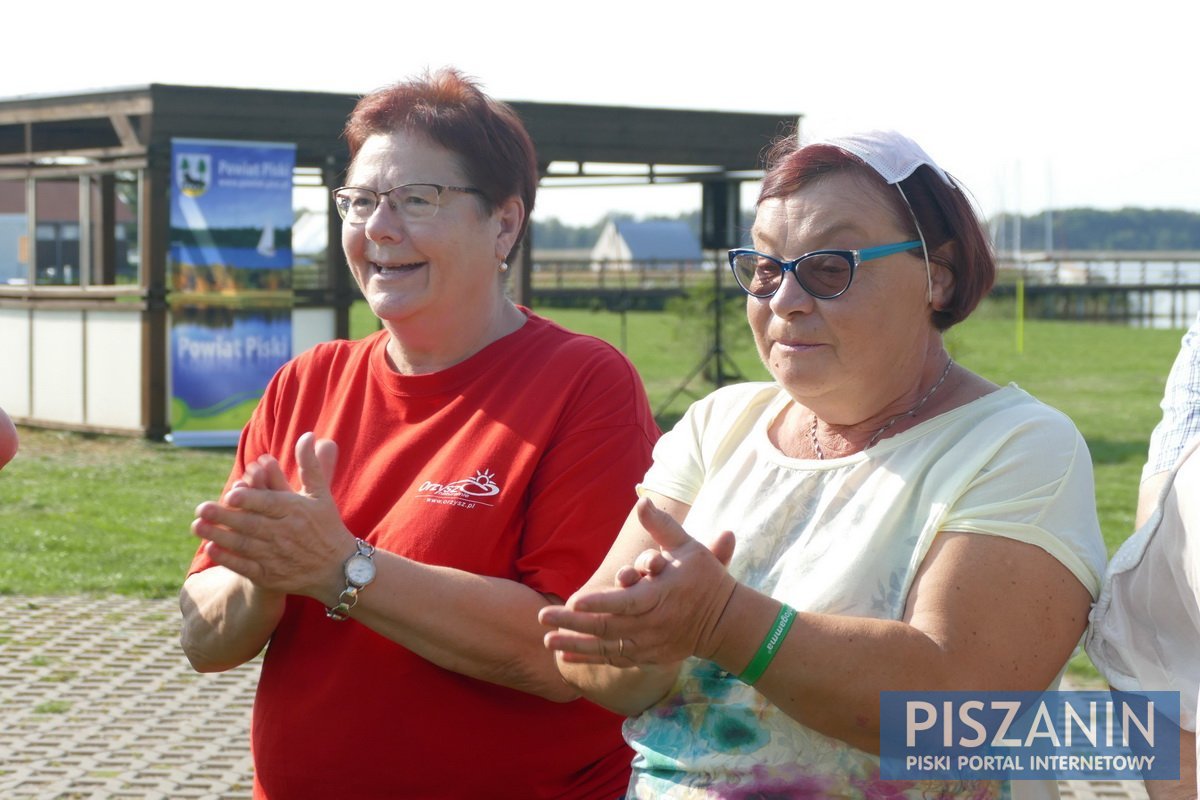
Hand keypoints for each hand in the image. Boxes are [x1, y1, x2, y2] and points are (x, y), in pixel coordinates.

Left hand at [191, 432, 351, 600]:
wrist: (338, 568)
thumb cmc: (326, 525)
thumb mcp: (320, 494)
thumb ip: (310, 464)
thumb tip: (307, 435)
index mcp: (297, 511)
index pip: (270, 504)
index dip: (250, 500)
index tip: (231, 494)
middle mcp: (286, 534)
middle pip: (251, 524)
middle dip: (225, 517)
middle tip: (200, 508)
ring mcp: (278, 556)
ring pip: (244, 545)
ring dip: (219, 536)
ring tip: (196, 525)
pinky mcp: (271, 576)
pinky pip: (246, 567)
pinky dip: (228, 559)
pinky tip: (211, 549)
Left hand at [540, 497, 736, 666]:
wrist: (726, 622)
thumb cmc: (705, 579)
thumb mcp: (688, 547)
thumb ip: (662, 526)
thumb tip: (642, 501)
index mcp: (659, 596)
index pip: (625, 602)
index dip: (599, 603)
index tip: (574, 601)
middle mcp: (652, 624)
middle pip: (608, 627)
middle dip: (573, 624)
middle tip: (542, 618)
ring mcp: (649, 643)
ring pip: (607, 648)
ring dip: (575, 645)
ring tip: (546, 641)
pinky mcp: (648, 656)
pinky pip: (615, 659)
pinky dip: (590, 659)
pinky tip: (566, 656)